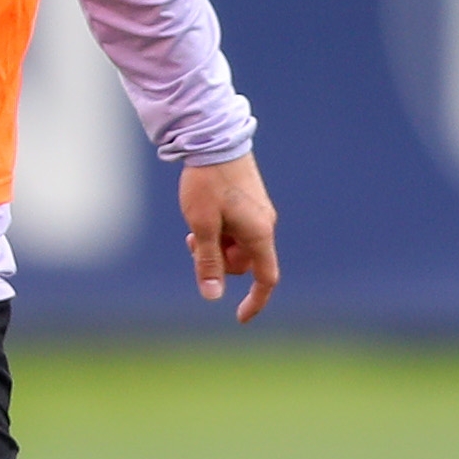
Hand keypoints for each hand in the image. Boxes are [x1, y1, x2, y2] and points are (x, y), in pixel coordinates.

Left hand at [177, 153, 279, 322]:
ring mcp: (258, 213)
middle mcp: (264, 225)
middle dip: (219, 261)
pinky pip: (235, 230)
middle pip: (243, 263)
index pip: (266, 278)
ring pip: (236, 246)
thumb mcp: (201, 226)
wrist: (213, 140)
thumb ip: (207, 262)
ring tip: (194, 228)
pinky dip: (218, 231)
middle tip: (192, 243)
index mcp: (259, 234)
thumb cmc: (206, 183)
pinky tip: (200, 216)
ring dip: (215, 245)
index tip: (240, 318)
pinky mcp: (249, 203)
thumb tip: (212, 296)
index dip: (255, 301)